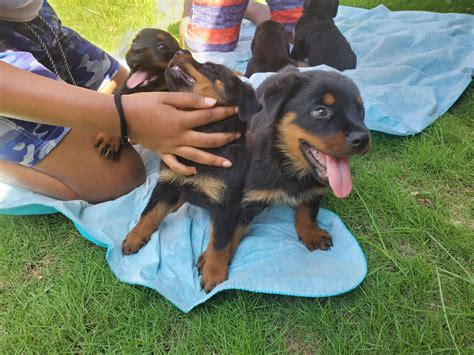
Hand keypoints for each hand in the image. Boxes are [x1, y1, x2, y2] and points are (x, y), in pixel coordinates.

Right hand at [122, 92, 238, 174]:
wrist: (121, 117)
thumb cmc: (143, 103)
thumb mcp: (166, 97)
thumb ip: (190, 100)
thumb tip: (212, 103)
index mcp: (181, 120)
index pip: (208, 117)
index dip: (224, 113)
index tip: (237, 110)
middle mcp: (179, 137)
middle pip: (207, 140)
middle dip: (225, 138)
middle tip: (238, 136)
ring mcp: (171, 148)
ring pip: (196, 156)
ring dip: (213, 160)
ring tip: (228, 163)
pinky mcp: (162, 153)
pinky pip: (175, 165)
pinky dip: (185, 170)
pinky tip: (195, 171)